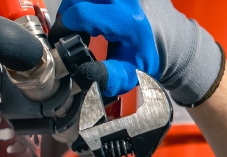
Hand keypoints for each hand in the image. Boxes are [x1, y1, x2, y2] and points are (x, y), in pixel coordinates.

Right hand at [56, 0, 223, 104]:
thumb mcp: (128, 73)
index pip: (81, 14)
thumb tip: (85, 75)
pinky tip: (86, 17)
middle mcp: (125, 0)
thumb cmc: (143, 56)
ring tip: (77, 25)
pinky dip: (82, 4)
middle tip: (69, 34)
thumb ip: (108, 78)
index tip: (63, 40)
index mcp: (127, 21)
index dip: (65, 27)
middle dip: (67, 16)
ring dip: (73, 7)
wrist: (163, 40)